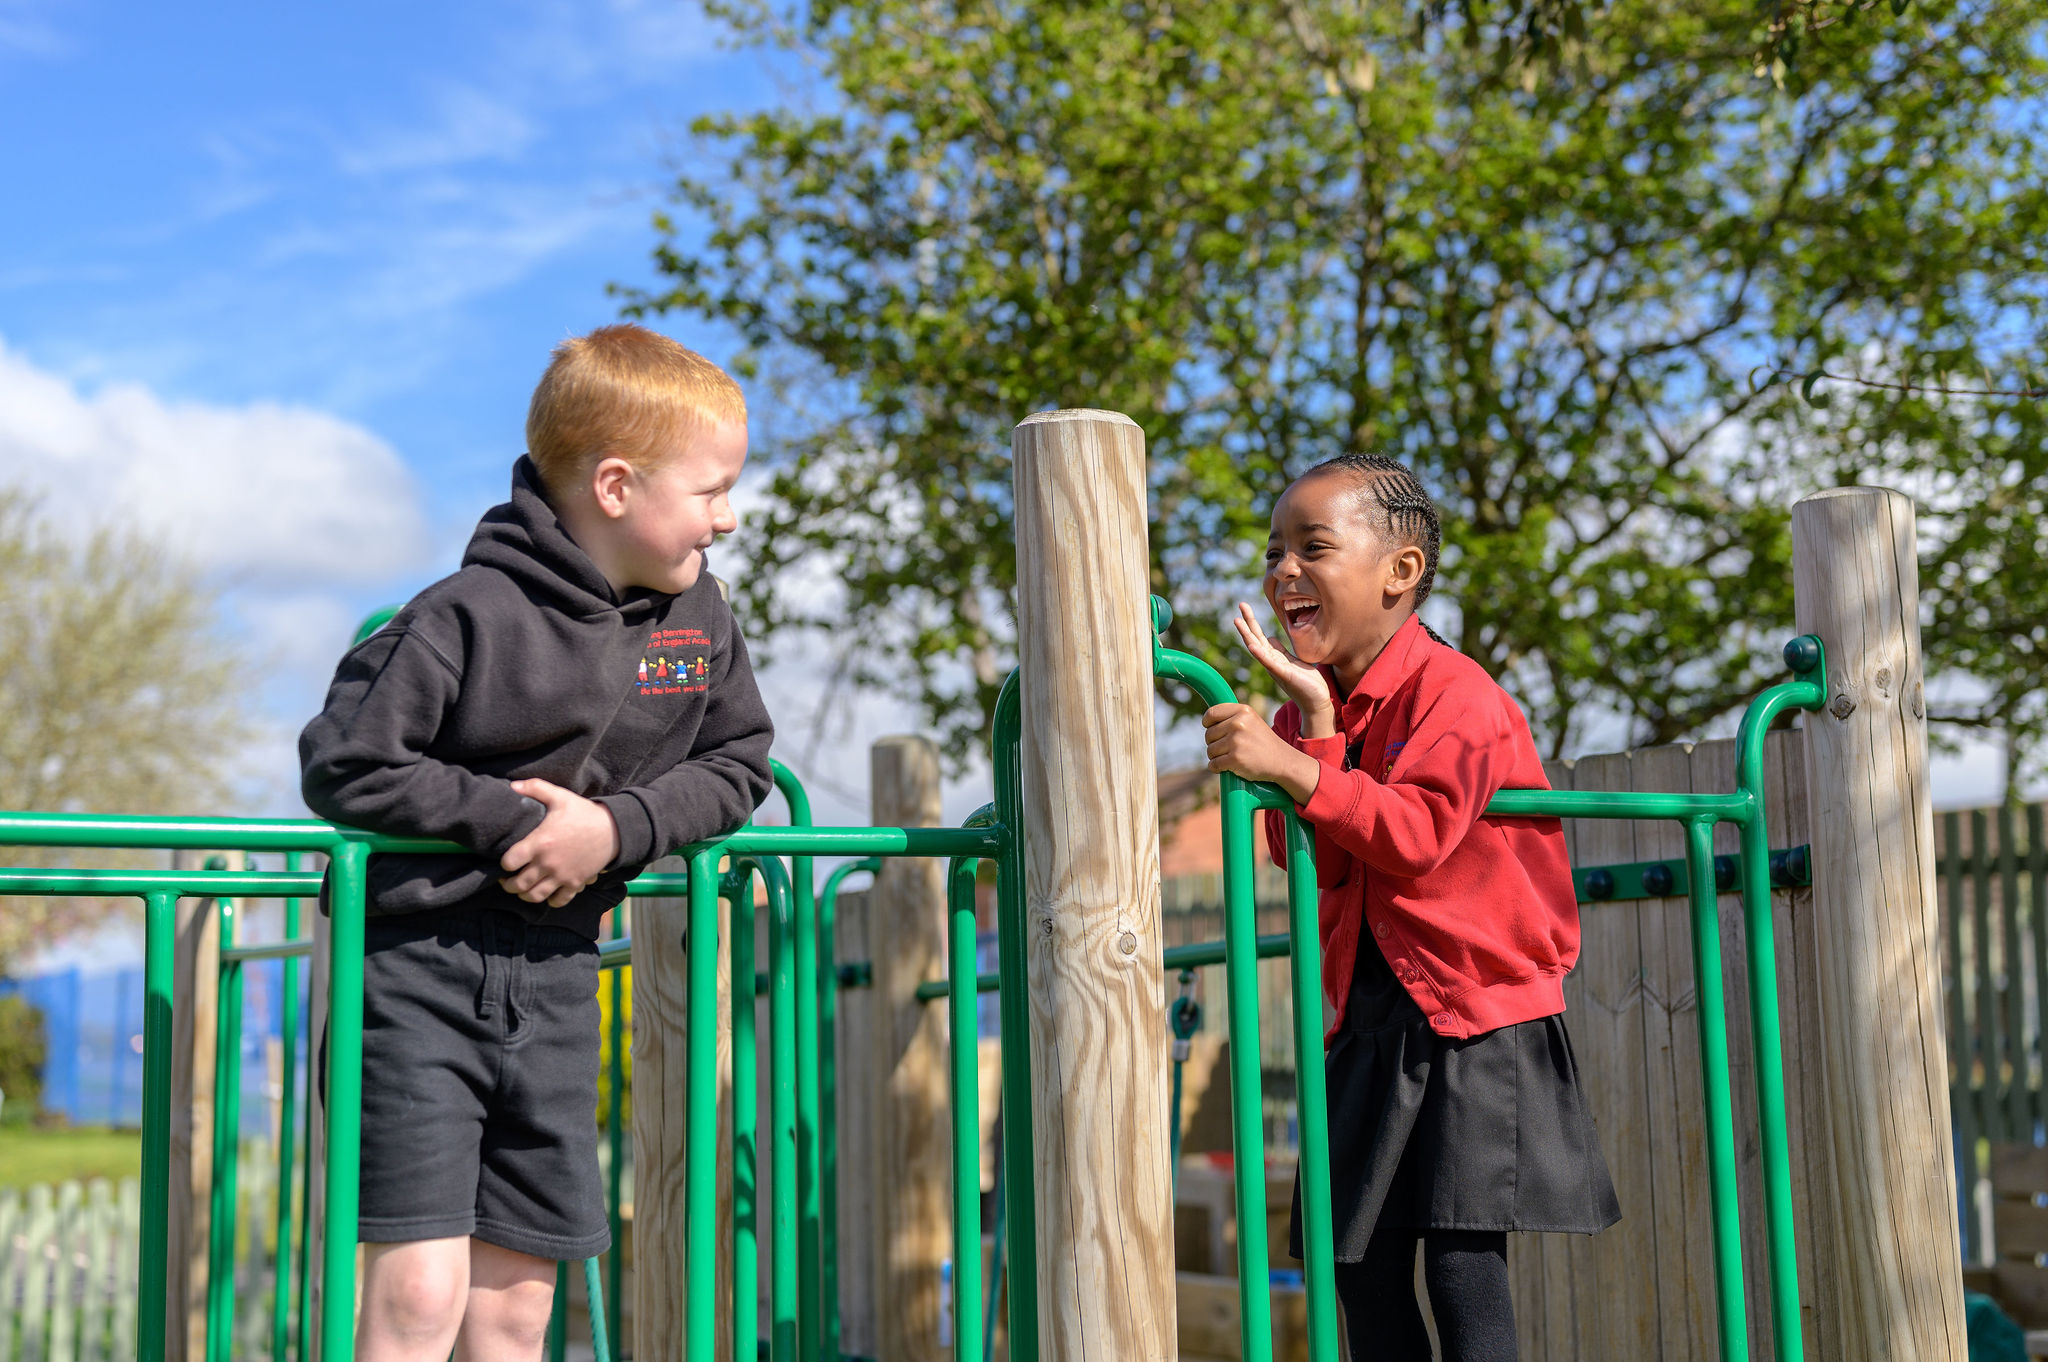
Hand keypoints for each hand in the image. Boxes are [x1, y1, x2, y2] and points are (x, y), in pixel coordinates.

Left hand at [499, 778, 620, 908]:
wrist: (614, 829)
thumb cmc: (584, 813)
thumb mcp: (560, 796)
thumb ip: (535, 788)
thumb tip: (513, 785)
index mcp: (540, 842)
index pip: (509, 862)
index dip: (503, 864)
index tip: (506, 862)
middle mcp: (548, 863)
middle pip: (518, 884)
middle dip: (508, 885)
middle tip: (507, 881)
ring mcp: (561, 875)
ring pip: (534, 896)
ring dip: (525, 895)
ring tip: (522, 890)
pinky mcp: (575, 883)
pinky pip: (558, 901)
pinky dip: (550, 901)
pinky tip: (548, 894)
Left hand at [1203, 703, 1320, 805]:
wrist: (1282, 762)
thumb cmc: (1262, 742)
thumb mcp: (1251, 721)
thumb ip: (1232, 717)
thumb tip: (1207, 720)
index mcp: (1243, 711)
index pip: (1211, 714)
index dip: (1208, 723)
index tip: (1211, 728)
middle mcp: (1238, 723)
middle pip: (1209, 734)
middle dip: (1214, 743)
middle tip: (1229, 748)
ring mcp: (1236, 741)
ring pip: (1210, 750)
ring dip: (1216, 757)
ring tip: (1232, 757)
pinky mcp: (1235, 759)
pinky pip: (1214, 764)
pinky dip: (1217, 768)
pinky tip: (1228, 767)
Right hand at [1231, 603, 1335, 737]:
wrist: (1316, 701)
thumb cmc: (1306, 681)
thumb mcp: (1293, 660)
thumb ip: (1281, 650)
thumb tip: (1271, 638)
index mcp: (1274, 657)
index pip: (1259, 636)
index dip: (1252, 622)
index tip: (1244, 608)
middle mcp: (1271, 662)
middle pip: (1255, 638)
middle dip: (1247, 622)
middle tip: (1240, 604)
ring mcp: (1275, 668)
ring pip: (1257, 648)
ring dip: (1247, 634)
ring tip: (1238, 621)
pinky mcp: (1284, 675)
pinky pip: (1269, 663)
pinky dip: (1260, 655)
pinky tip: (1252, 646)